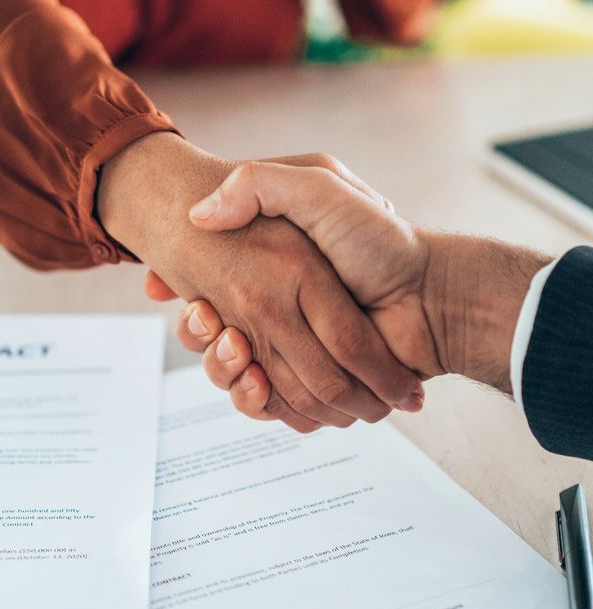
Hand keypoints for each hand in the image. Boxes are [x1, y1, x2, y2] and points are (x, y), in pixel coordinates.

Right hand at [97, 133, 422, 432]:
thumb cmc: (380, 240)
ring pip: (238, 380)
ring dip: (226, 375)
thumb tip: (198, 214)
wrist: (432, 296)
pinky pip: (273, 407)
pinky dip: (261, 404)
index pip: (210, 306)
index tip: (195, 306)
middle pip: (218, 348)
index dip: (193, 312)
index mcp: (271, 279)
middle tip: (215, 327)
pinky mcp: (315, 389)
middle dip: (207, 345)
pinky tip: (258, 384)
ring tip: (239, 355)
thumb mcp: (319, 186)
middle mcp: (278, 319)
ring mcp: (296, 356)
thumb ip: (260, 184)